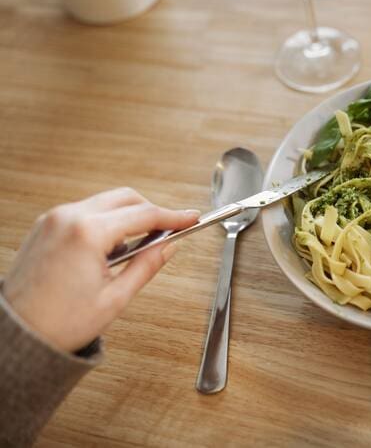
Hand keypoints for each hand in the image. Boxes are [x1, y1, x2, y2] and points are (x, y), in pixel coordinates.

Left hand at [1, 188, 198, 352]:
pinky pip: (86, 211)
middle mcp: (68, 218)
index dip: (173, 217)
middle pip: (126, 198)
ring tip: (139, 247)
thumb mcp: (115, 298)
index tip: (191, 218)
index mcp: (87, 233)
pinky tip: (113, 247)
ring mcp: (53, 219)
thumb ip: (147, 266)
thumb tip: (168, 247)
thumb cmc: (56, 323)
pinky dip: (106, 221)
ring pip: (106, 202)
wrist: (15, 335)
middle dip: (151, 211)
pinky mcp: (46, 226)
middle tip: (169, 231)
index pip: (144, 214)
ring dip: (128, 216)